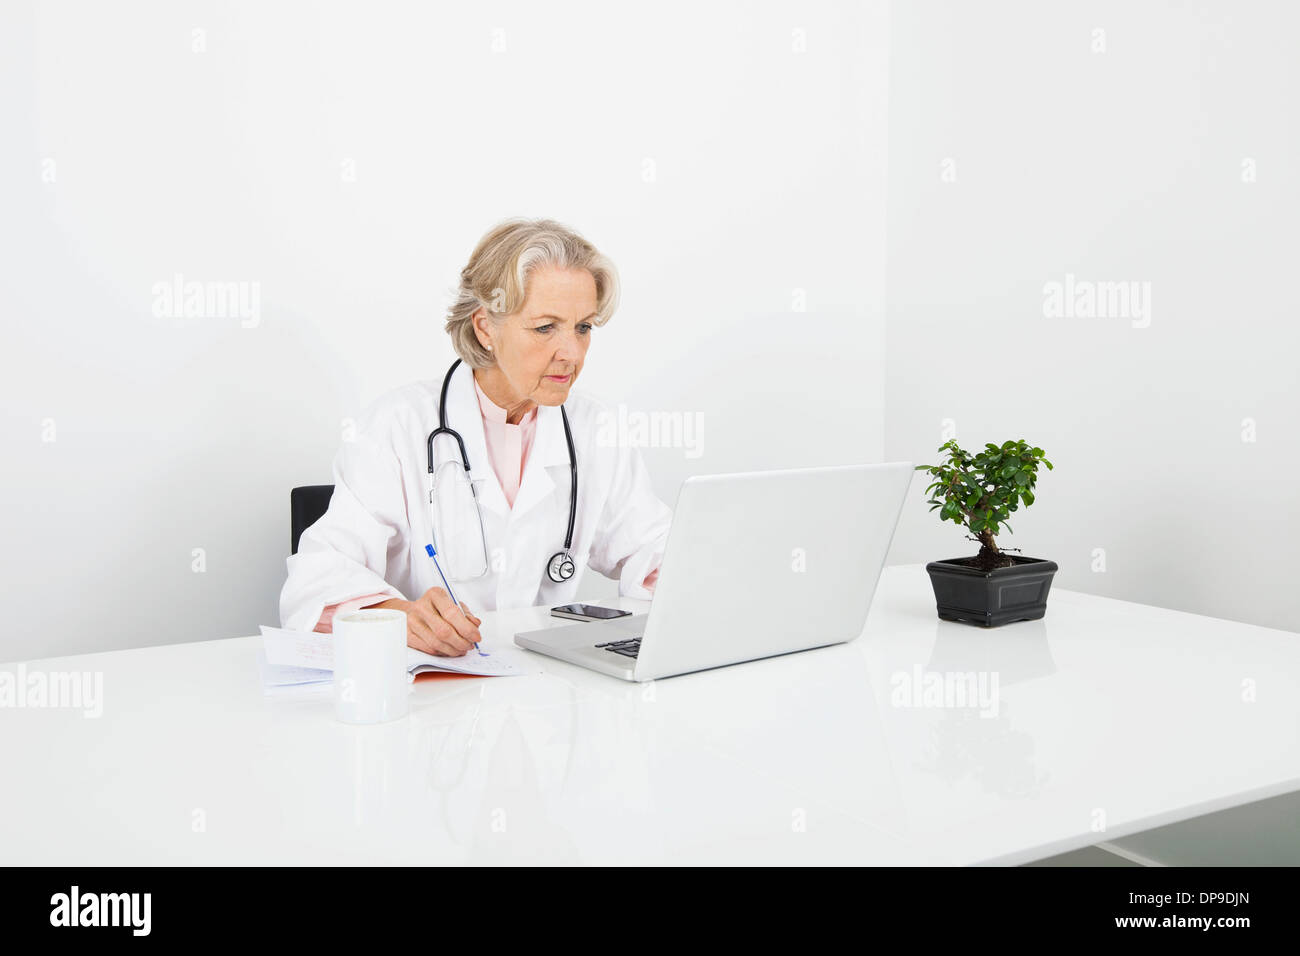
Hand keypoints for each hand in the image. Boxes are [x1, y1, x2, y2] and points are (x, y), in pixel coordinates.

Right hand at [365, 588, 482, 656]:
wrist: (407, 611)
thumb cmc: (434, 607)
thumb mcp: (451, 603)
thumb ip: (465, 614)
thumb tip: (475, 625)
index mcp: (435, 595)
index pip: (452, 613)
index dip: (467, 629)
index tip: (476, 636)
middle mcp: (421, 607)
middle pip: (444, 631)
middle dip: (461, 642)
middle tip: (470, 645)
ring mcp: (411, 622)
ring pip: (436, 643)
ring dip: (453, 650)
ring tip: (461, 649)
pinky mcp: (407, 635)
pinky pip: (428, 649)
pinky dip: (442, 652)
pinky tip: (449, 650)